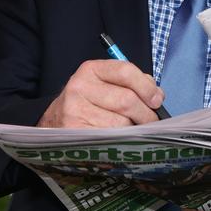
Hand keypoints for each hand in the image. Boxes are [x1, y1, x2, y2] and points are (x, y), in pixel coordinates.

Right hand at [37, 59, 163, 127]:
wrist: (54, 121)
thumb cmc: (91, 102)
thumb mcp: (107, 84)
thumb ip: (133, 84)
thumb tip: (157, 96)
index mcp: (92, 69)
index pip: (126, 71)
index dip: (146, 87)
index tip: (157, 100)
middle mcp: (80, 86)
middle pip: (126, 100)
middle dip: (145, 113)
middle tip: (151, 121)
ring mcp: (74, 110)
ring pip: (120, 122)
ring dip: (132, 128)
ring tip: (130, 129)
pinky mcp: (73, 132)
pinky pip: (109, 138)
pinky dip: (120, 140)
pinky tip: (118, 139)